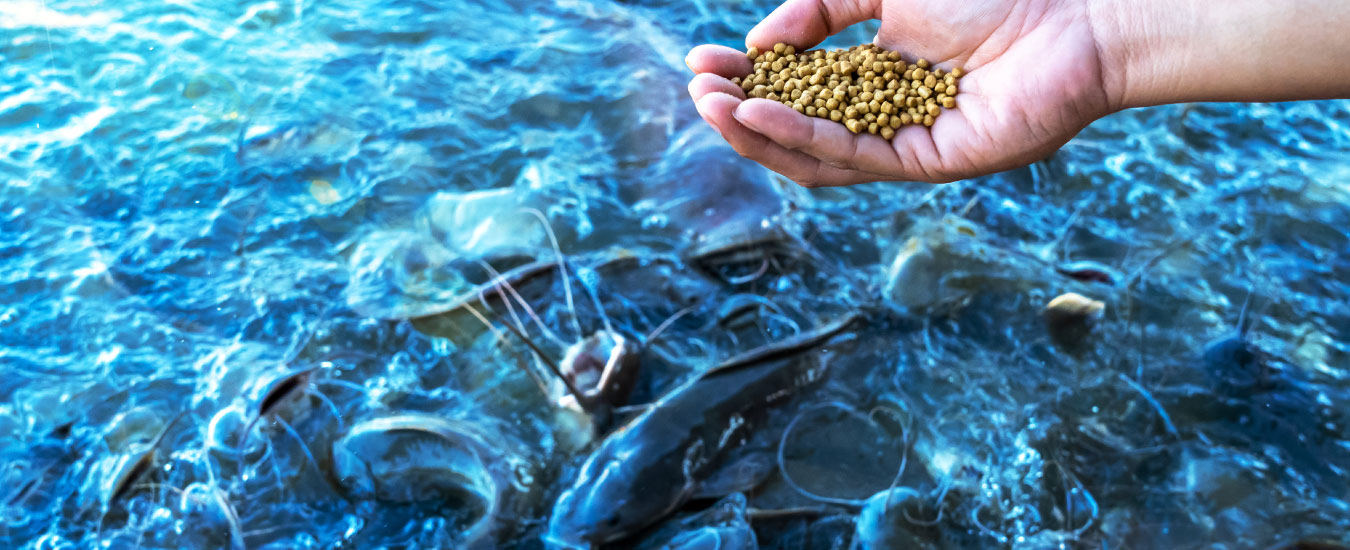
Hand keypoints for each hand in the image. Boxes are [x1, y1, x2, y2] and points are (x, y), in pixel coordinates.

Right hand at [685, 0, 1116, 185]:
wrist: (1074, 14)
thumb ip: (821, 9)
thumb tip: (763, 43)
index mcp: (876, 79)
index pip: (796, 90)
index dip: (746, 78)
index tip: (701, 63)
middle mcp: (886, 118)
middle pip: (797, 129)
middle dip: (741, 111)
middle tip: (698, 92)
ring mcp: (906, 144)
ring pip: (817, 154)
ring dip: (759, 131)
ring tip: (715, 106)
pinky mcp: (928, 161)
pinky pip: (854, 156)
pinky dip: (803, 136)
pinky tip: (761, 113)